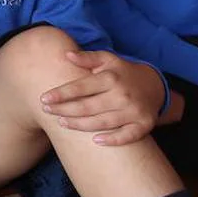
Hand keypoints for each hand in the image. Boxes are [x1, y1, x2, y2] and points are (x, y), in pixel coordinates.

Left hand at [39, 51, 165, 145]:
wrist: (153, 86)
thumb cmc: (121, 72)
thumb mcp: (107, 59)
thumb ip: (87, 58)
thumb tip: (67, 55)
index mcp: (111, 78)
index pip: (81, 87)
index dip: (61, 94)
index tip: (44, 99)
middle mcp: (122, 95)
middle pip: (87, 106)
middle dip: (64, 110)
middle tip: (47, 111)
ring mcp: (134, 111)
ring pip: (102, 122)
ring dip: (80, 125)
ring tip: (61, 123)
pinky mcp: (144, 125)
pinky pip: (127, 136)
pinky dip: (113, 140)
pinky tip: (95, 141)